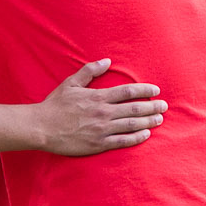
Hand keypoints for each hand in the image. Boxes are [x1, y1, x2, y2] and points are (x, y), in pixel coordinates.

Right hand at [33, 59, 166, 154]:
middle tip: (164, 106)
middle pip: (134, 108)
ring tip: (159, 119)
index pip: (128, 91)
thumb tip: (107, 61)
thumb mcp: (71, 83)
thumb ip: (89, 71)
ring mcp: (102, 129)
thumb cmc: (55, 105)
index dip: (144, 90)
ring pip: (132, 124)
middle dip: (152, 106)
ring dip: (148, 121)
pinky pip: (122, 141)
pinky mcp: (98, 143)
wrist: (41, 127)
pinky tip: (146, 134)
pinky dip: (136, 137)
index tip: (155, 90)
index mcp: (98, 96)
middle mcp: (103, 112)